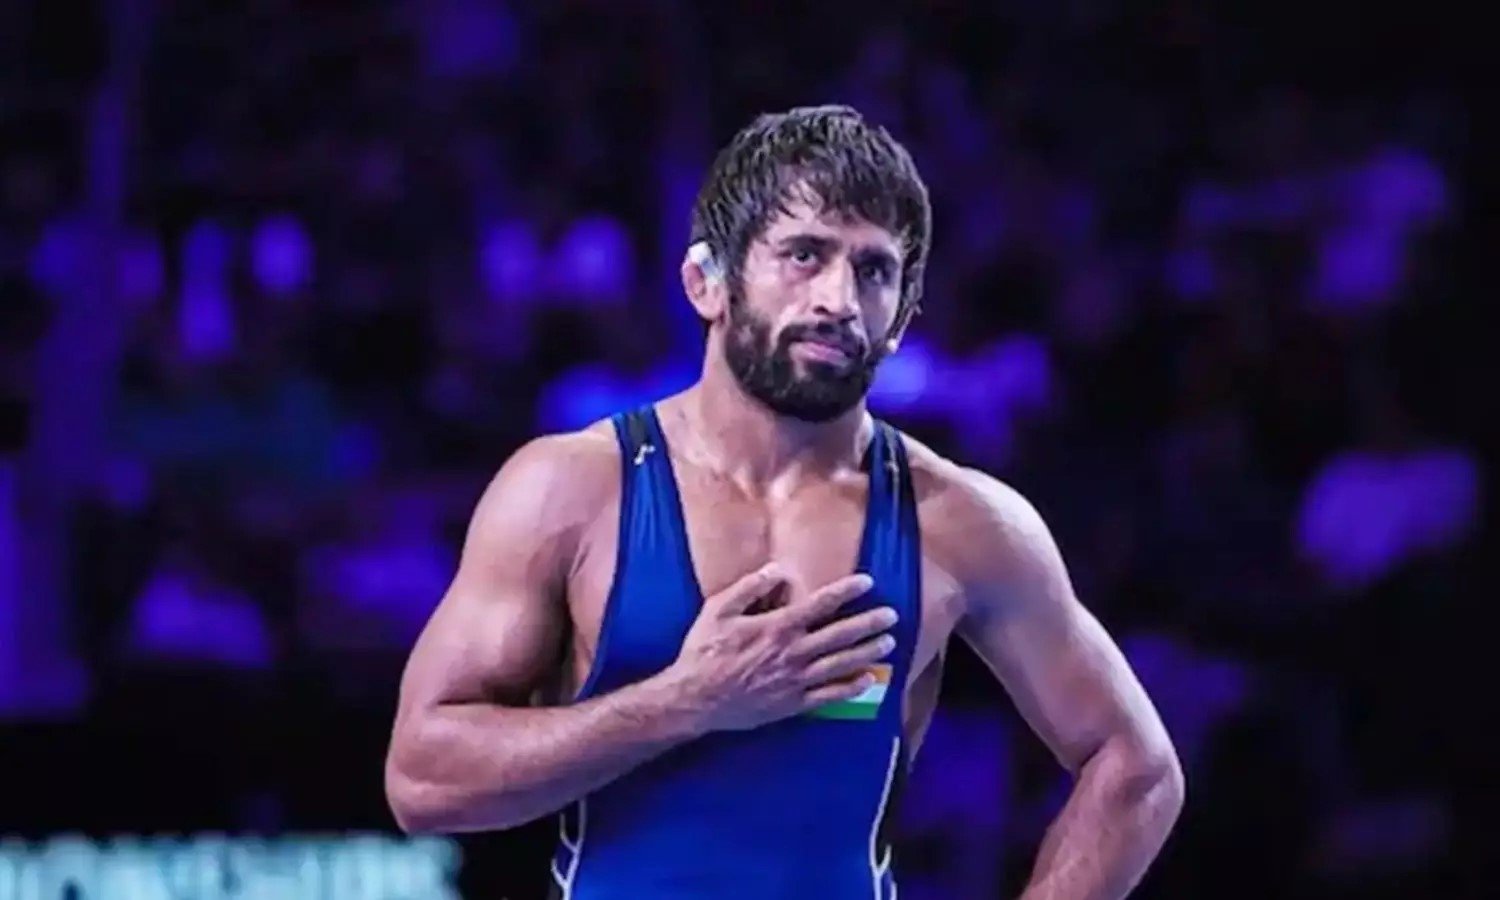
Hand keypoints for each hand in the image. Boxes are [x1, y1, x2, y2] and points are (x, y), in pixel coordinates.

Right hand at [667, 563, 897, 732]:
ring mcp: (795, 680)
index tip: (868, 583)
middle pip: (840, 635)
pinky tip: (868, 681)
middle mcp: (792, 652)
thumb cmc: (704, 650)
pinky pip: (829, 696)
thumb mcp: (718, 609)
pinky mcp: (792, 704)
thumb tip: (776, 570)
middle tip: (892, 615)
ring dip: (867, 653)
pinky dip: (851, 689)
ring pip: (840, 665)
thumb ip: (749, 588)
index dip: (846, 591)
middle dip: (868, 623)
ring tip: (889, 644)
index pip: (820, 604)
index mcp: (777, 626)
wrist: (695, 699)